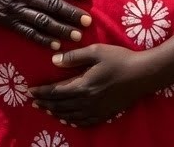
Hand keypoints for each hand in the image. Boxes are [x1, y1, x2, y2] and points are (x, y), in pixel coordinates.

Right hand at [0, 0, 91, 49]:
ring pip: (42, 22)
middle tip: (89, 20)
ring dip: (61, 29)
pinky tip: (56, 46)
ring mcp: (13, 9)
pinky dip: (43, 40)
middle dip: (71, 13)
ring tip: (78, 36)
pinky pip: (27, 33)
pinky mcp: (7, 22)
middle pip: (51, 5)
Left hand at [30, 44, 155, 127]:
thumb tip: (54, 60)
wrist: (143, 74)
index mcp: (83, 85)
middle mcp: (87, 101)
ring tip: (46, 110)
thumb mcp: (96, 52)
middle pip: (61, 105)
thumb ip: (74, 57)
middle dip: (45, 104)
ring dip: (56, 113)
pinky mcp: (105, 114)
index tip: (30, 91)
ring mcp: (97, 110)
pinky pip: (84, 122)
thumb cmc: (120, 59)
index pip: (56, 91)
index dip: (42, 92)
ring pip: (70, 115)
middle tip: (34, 102)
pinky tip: (68, 120)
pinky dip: (73, 122)